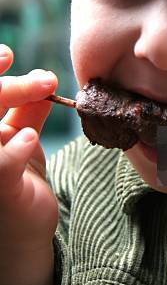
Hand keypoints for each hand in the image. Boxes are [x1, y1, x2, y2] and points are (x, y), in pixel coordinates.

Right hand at [0, 45, 58, 254]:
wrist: (24, 228)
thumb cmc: (18, 180)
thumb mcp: (21, 137)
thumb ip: (28, 108)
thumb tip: (44, 78)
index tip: (7, 55)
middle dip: (6, 86)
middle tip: (41, 78)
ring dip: (12, 102)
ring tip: (43, 96)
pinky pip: (1, 166)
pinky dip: (15, 148)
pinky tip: (29, 138)